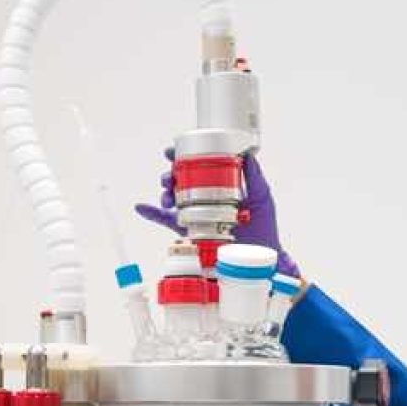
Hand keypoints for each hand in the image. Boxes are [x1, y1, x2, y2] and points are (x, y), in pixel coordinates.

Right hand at [135, 148, 299, 277]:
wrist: (262, 255)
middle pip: (180, 180)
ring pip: (173, 198)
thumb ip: (253, 176)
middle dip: (170, 174)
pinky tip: (142, 207)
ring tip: (167, 193)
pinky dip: (153, 214)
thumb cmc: (264, 227)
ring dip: (165, 192)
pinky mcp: (192, 232)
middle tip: (171, 176)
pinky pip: (168, 222)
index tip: (172, 150)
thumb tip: (245, 153)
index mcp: (219, 186)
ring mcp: (197, 215)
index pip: (197, 166)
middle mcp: (205, 199)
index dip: (182, 156)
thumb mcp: (261, 196)